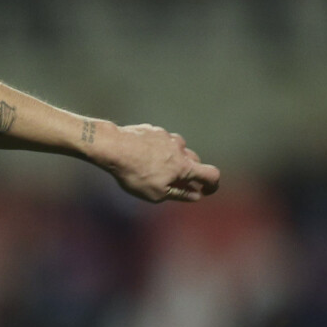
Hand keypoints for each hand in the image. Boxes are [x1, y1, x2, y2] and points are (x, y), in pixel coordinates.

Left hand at [96, 123, 220, 204]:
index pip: (211, 174)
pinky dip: (159, 150)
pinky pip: (163, 142)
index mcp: (184, 166)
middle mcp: (180, 148)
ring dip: (174, 160)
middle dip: (190, 173)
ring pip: (178, 149)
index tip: (206, 190)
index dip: (213, 184)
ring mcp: (168, 137)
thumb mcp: (157, 193)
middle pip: (195, 161)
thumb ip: (179, 194)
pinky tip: (144, 156)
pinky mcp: (155, 130)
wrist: (114, 147)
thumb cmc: (135, 174)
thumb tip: (196, 196)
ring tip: (156, 169)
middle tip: (177, 182)